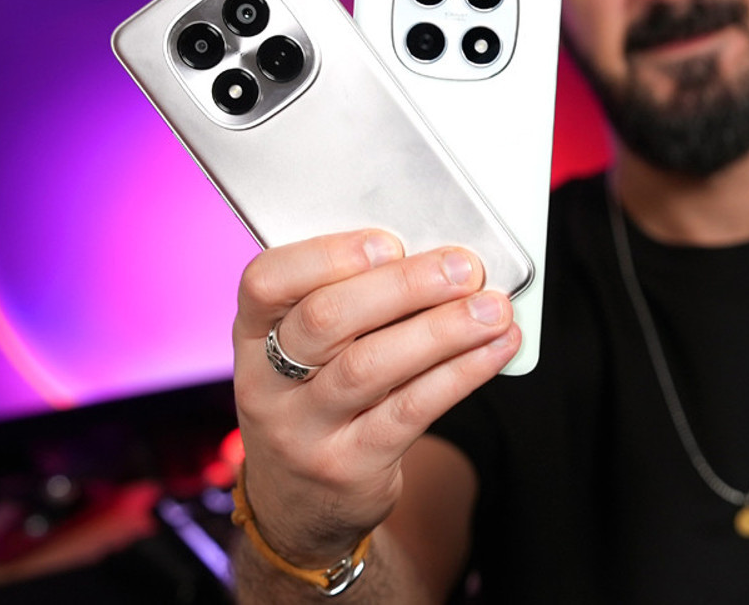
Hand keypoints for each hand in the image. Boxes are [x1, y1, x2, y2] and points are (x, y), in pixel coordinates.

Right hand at [231, 230, 518, 565]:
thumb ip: (350, 308)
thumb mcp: (304, 358)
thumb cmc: (317, 404)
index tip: (389, 242)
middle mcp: (265, 384)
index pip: (265, 281)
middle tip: (463, 267)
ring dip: (442, 329)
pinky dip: (461, 372)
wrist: (298, 507)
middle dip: (402, 286)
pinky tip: (497, 348)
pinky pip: (411, 410)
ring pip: (370, 366)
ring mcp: (302, 431)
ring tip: (493, 308)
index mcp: (251, 337)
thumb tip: (438, 260)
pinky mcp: (349, 466)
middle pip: (325, 319)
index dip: (326, 255)